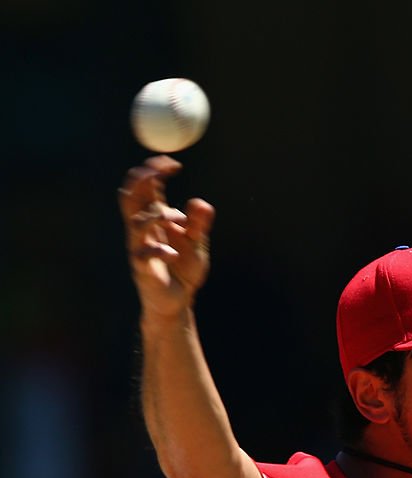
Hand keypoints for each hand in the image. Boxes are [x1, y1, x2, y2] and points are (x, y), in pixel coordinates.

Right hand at [119, 156, 214, 318]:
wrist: (177, 302)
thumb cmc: (183, 271)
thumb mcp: (197, 244)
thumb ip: (199, 225)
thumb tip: (202, 203)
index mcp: (154, 219)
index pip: (146, 187)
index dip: (154, 170)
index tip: (172, 164)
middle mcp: (143, 230)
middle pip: (131, 197)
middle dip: (142, 179)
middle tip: (160, 171)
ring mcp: (140, 248)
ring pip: (135, 223)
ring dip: (155, 216)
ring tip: (179, 222)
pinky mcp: (142, 269)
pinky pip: (143, 254)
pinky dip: (159, 250)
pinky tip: (174, 254)